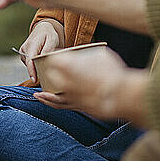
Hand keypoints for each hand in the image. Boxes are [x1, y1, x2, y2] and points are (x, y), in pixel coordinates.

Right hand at [19, 21, 62, 82]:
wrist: (43, 29)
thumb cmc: (49, 35)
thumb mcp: (52, 40)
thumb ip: (47, 50)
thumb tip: (42, 60)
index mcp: (31, 44)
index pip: (29, 60)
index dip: (31, 71)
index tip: (34, 79)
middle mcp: (24, 49)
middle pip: (29, 65)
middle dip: (37, 69)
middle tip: (48, 68)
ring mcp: (22, 52)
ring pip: (29, 65)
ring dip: (37, 66)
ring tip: (45, 59)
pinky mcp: (23, 56)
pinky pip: (29, 64)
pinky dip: (35, 65)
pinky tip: (41, 59)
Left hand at [33, 48, 149, 123]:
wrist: (122, 95)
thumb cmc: (113, 73)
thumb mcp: (102, 55)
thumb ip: (90, 55)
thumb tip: (88, 55)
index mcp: (69, 65)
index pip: (55, 59)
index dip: (56, 56)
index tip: (57, 54)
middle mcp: (66, 81)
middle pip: (52, 76)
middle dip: (52, 72)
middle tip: (54, 69)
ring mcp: (71, 96)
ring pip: (53, 95)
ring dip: (45, 94)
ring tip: (37, 94)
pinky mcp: (78, 106)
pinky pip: (61, 105)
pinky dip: (52, 103)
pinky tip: (47, 102)